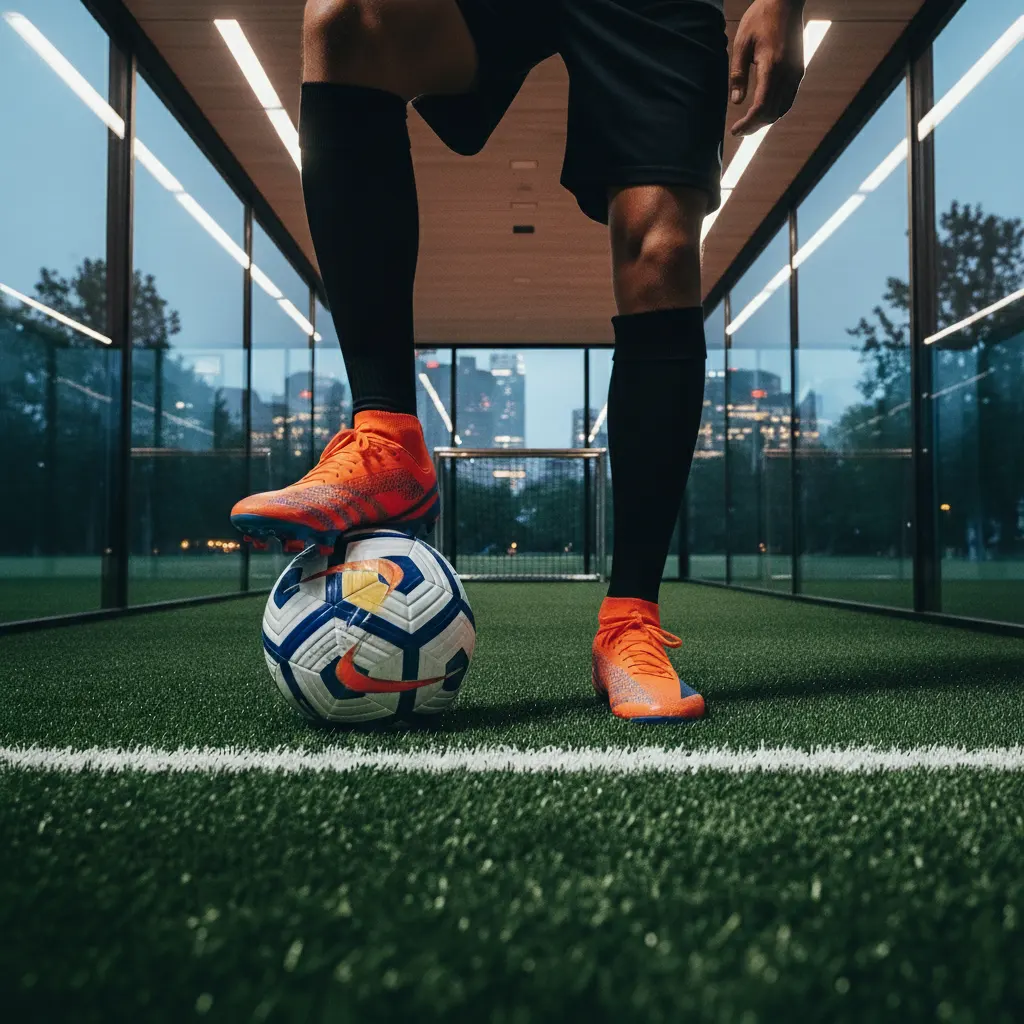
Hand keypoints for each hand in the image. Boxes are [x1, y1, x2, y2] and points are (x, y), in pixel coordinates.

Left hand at [729, 0, 805, 136]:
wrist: (786, 1)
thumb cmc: (760, 18)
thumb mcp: (741, 43)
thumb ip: (738, 74)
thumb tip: (736, 101)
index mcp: (772, 67)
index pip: (761, 107)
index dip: (748, 123)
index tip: (735, 131)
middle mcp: (787, 74)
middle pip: (772, 113)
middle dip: (755, 126)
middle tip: (739, 131)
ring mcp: (796, 73)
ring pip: (782, 109)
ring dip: (765, 120)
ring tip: (749, 124)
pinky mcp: (799, 71)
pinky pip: (789, 99)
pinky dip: (776, 110)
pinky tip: (763, 111)